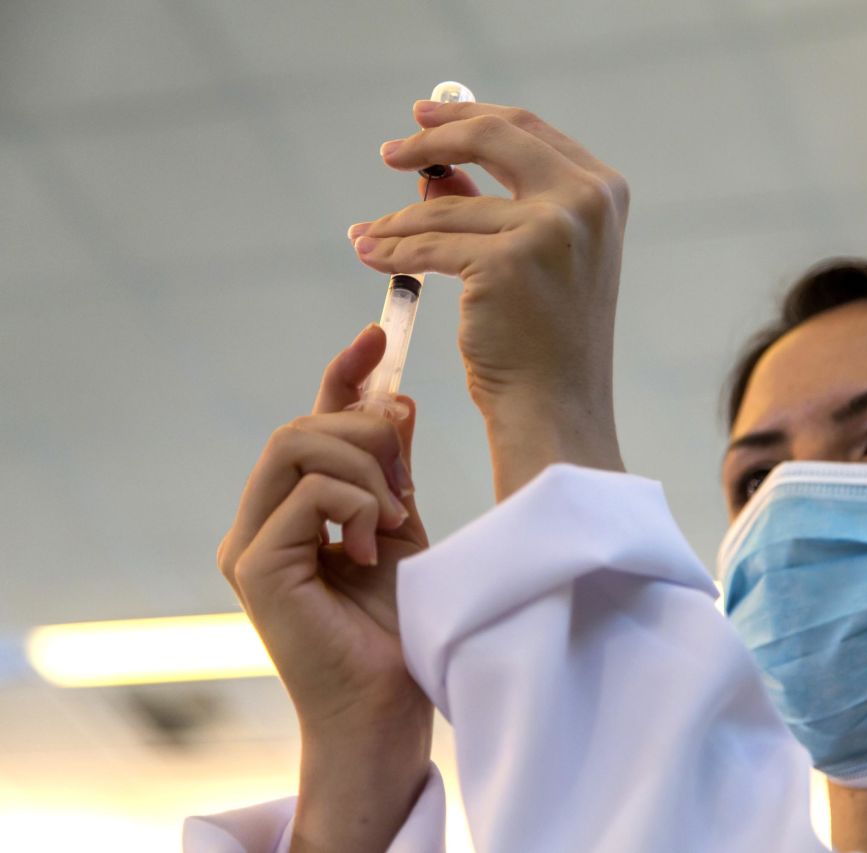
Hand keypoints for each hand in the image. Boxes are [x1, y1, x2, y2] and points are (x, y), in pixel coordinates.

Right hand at [217, 324, 432, 849]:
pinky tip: (377, 543)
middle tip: (407, 478)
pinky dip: (355, 504)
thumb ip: (390, 470)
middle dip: (365, 432)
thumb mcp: (401, 528)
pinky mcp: (257, 569)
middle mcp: (260, 522)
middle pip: (300, 428)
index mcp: (291, 510)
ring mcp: (251, 546)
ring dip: (363, 468)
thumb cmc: (397, 626)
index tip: (376, 337)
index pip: (308, 425)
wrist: (388, 706)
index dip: (341, 376)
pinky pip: (306, 496)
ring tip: (396, 516)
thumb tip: (394, 399)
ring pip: (295, 448)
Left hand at [347, 102, 628, 497]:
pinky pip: (429, 246)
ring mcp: (549, 228)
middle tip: (391, 151)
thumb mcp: (537, 259)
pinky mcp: (507, 262)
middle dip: (431, 139)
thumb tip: (438, 172)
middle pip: (493, 138)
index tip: (425, 119)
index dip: (471, 118)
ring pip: (448, 208)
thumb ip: (499, 207)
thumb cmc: (548, 343)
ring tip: (368, 234)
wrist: (556, 408)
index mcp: (604, 191)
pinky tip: (369, 254)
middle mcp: (584, 201)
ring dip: (398, 221)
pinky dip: (391, 251)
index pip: (527, 130)